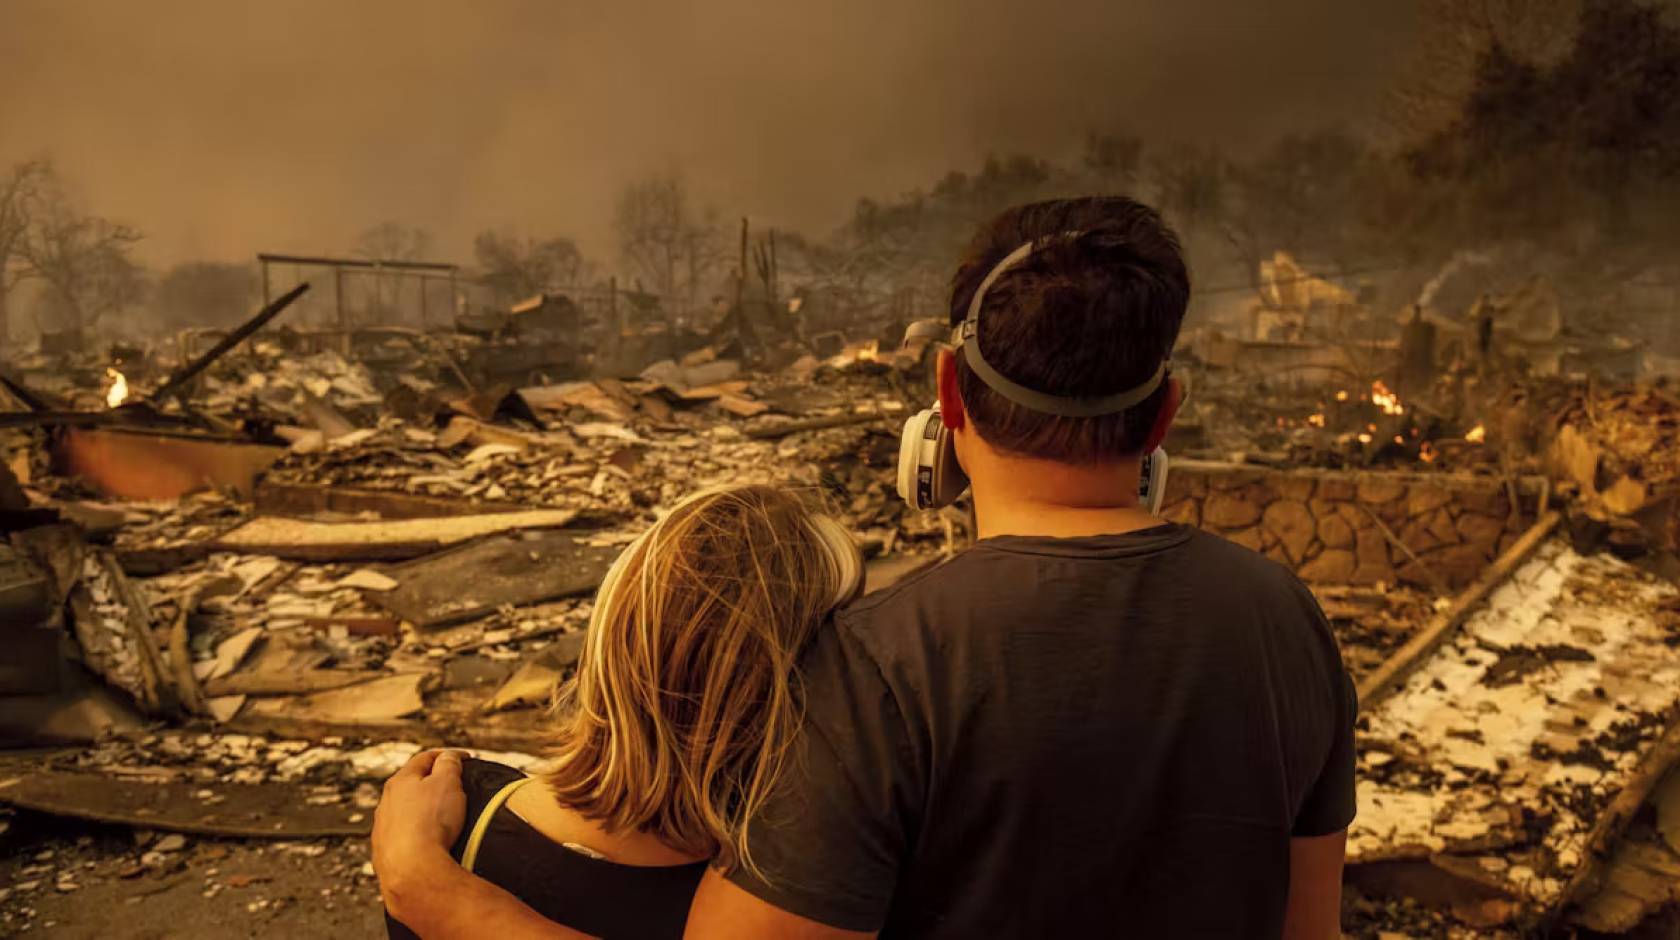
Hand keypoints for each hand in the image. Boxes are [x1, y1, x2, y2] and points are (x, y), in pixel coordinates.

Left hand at [374, 749, 468, 916]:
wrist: (413, 870)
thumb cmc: (431, 823)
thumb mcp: (448, 782)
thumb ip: (449, 764)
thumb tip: (448, 757)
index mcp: (400, 781)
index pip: (424, 758)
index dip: (447, 756)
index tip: (464, 759)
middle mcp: (385, 803)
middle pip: (411, 786)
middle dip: (432, 784)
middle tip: (454, 788)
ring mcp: (382, 830)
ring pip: (405, 813)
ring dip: (422, 812)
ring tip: (443, 821)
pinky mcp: (384, 855)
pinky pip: (403, 839)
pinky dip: (417, 836)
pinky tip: (430, 844)